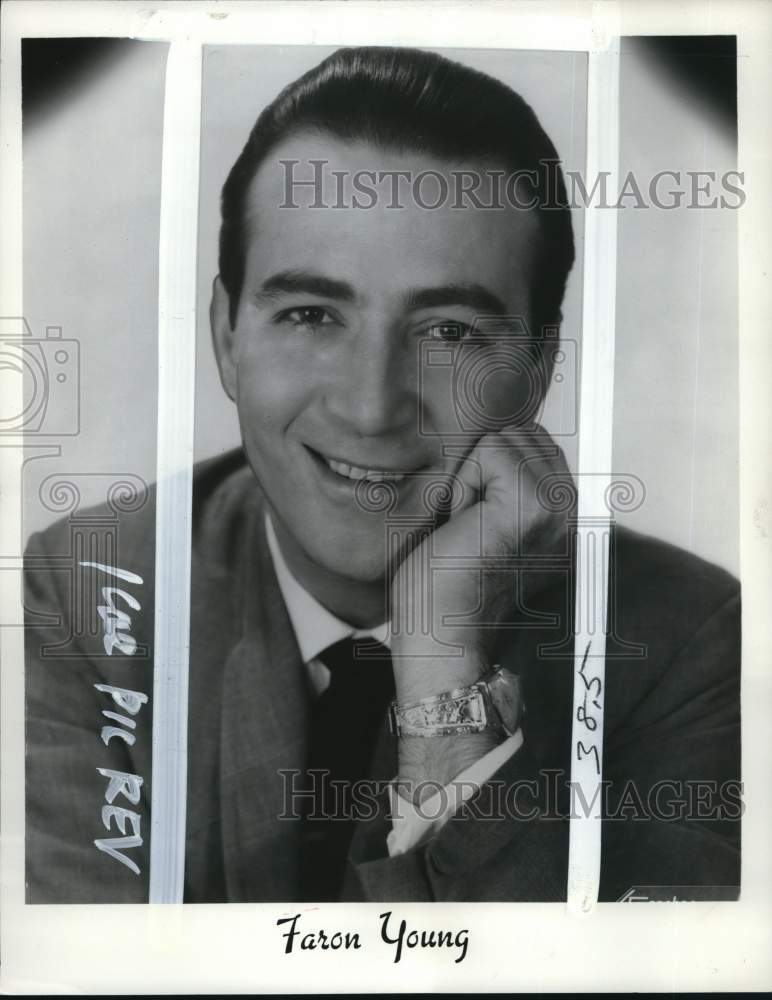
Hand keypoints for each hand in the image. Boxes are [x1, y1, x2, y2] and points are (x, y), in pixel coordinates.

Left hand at [389, 424, 573, 792]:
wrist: (442, 635)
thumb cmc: (447, 583)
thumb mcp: (488, 522)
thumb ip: (511, 483)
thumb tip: (502, 436)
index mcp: (564, 516)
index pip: (536, 442)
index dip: (495, 467)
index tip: (479, 518)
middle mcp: (571, 510)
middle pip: (524, 432)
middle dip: (486, 467)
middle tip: (472, 521)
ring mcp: (556, 506)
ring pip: (506, 437)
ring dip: (474, 474)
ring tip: (469, 523)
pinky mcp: (532, 502)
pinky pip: (490, 449)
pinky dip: (466, 482)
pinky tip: (464, 523)